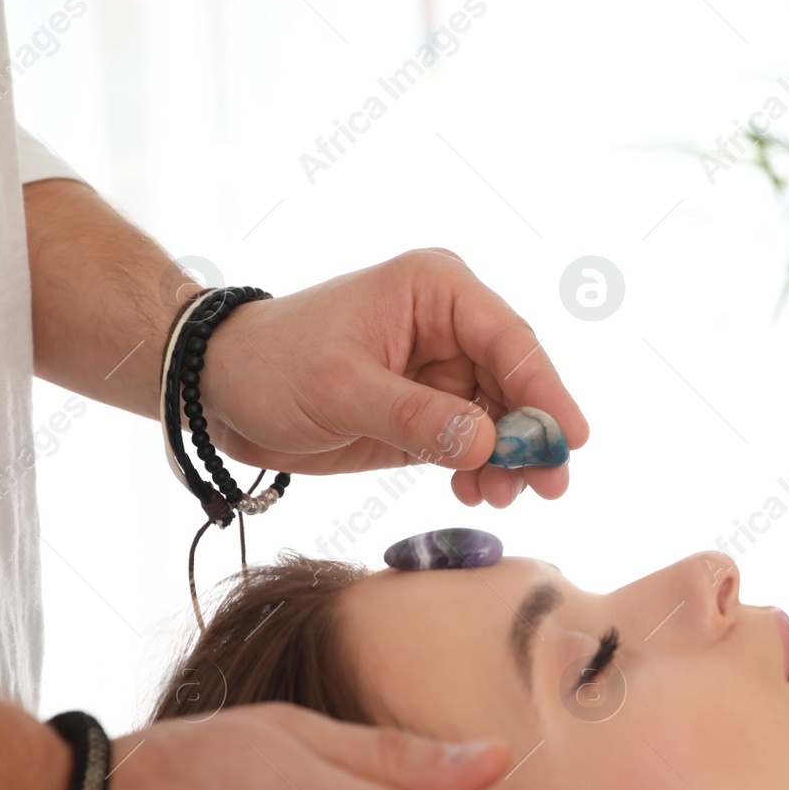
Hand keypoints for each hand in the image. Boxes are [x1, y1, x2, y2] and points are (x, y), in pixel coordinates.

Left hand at [199, 249, 588, 507]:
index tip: (570, 439)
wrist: (218, 390)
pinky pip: (473, 442)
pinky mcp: (430, 411)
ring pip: (501, 418)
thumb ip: (416, 418)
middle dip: (531, 436)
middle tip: (549, 485)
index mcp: (436, 291)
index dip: (545, 390)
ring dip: (508, 461)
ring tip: (501, 498)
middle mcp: (451, 325)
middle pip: (517, 382)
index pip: (509, 339)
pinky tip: (474, 493)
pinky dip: (480, 470)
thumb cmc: (271, 365)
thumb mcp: (341, 389)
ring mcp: (444, 370)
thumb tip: (486, 444)